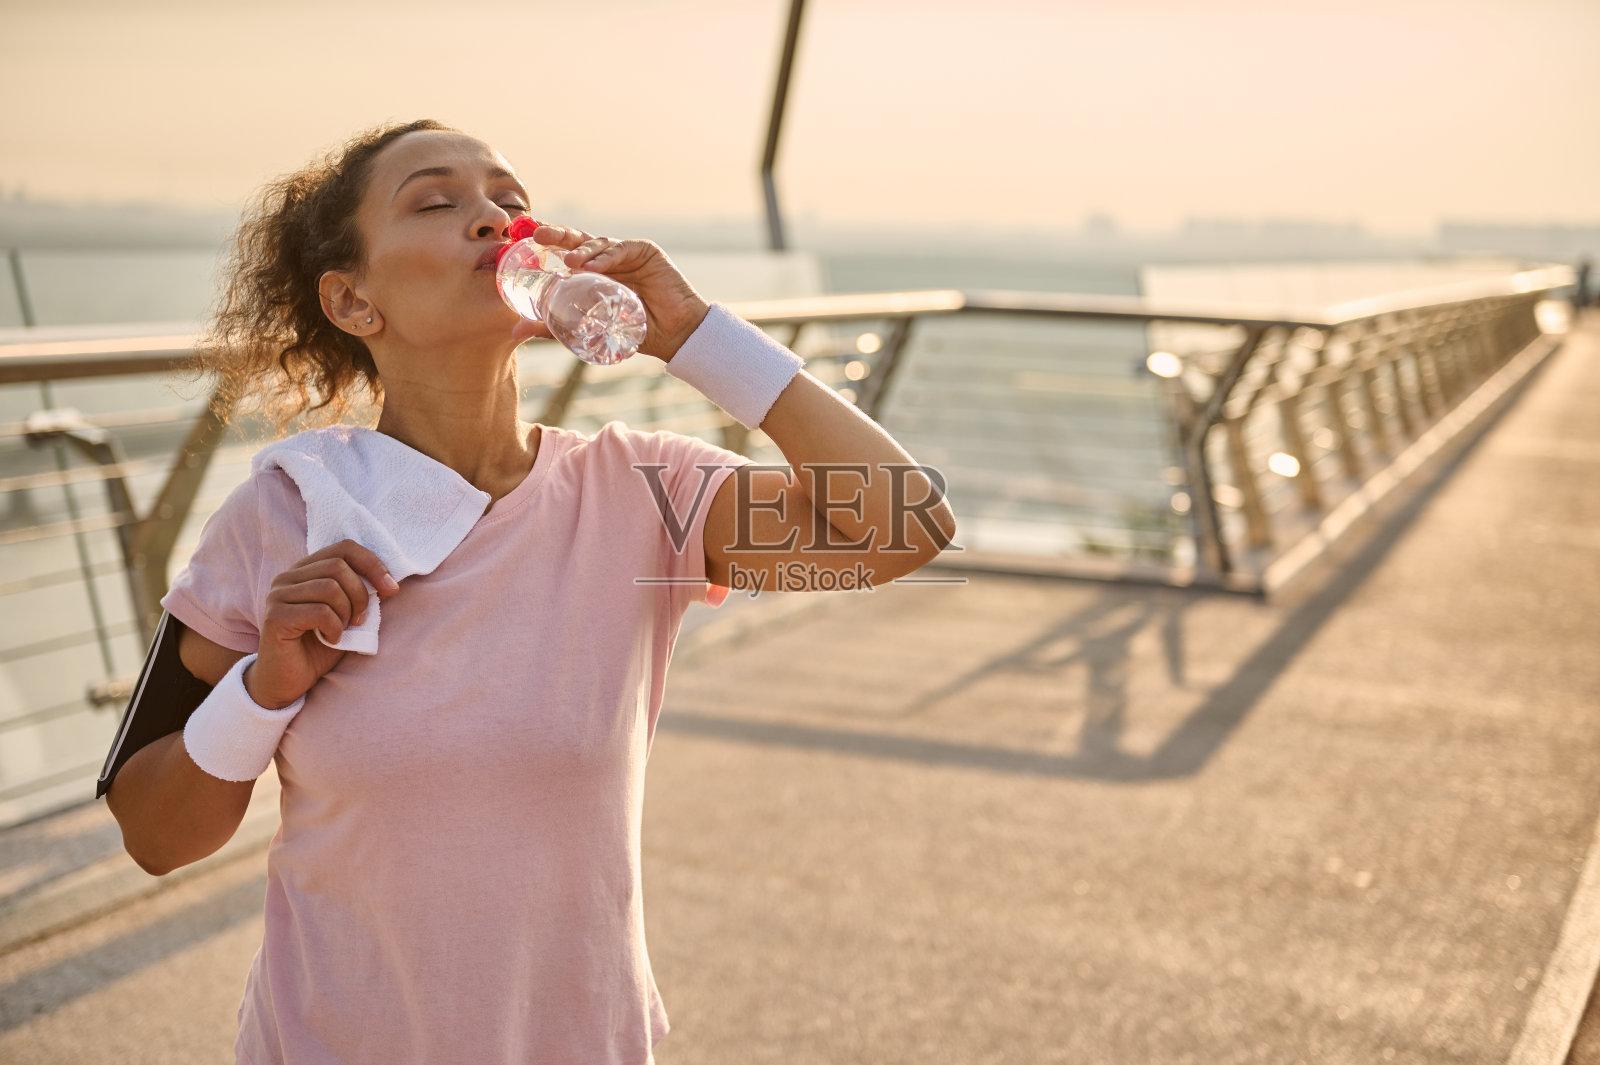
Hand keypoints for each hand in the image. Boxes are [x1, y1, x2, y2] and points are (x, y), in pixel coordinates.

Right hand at [246, 540, 397, 708]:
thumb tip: (389, 582)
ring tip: (343, 630)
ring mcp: (278, 595)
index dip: (373, 565)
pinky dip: (335, 628)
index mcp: (305, 570)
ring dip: (346, 612)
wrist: (289, 682)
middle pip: (338, 565)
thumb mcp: (347, 616)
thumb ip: (360, 594)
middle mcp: (287, 577)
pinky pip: (319, 612)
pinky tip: (331, 639)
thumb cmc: (319, 648)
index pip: (344, 548)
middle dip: (360, 594)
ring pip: (329, 587)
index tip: (391, 589)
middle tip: (360, 620)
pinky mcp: (275, 617)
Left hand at [529, 224, 710, 360]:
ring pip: (598, 243)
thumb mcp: (585, 329)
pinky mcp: (644, 251)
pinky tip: (596, 265)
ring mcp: (625, 253)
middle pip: (577, 241)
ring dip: (583, 250)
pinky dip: (607, 256)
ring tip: (571, 263)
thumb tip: (514, 332)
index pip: (564, 250)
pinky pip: (622, 249)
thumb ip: (552, 327)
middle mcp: (606, 259)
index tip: (522, 238)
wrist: (673, 335)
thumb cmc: (632, 331)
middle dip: (558, 235)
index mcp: (591, 271)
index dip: (546, 242)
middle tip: (540, 236)